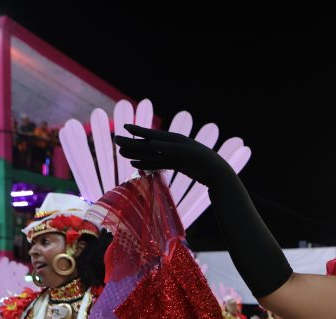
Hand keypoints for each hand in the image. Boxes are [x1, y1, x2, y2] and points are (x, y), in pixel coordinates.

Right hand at [115, 124, 233, 186]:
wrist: (218, 174)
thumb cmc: (205, 162)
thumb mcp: (188, 154)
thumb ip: (170, 149)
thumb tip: (152, 144)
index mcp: (176, 140)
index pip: (153, 135)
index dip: (139, 131)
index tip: (125, 127)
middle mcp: (173, 146)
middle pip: (149, 145)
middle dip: (132, 143)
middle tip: (116, 141)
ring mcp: (174, 156)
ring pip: (151, 154)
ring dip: (136, 154)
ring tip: (122, 153)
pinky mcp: (177, 165)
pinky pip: (158, 163)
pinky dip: (147, 164)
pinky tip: (135, 164)